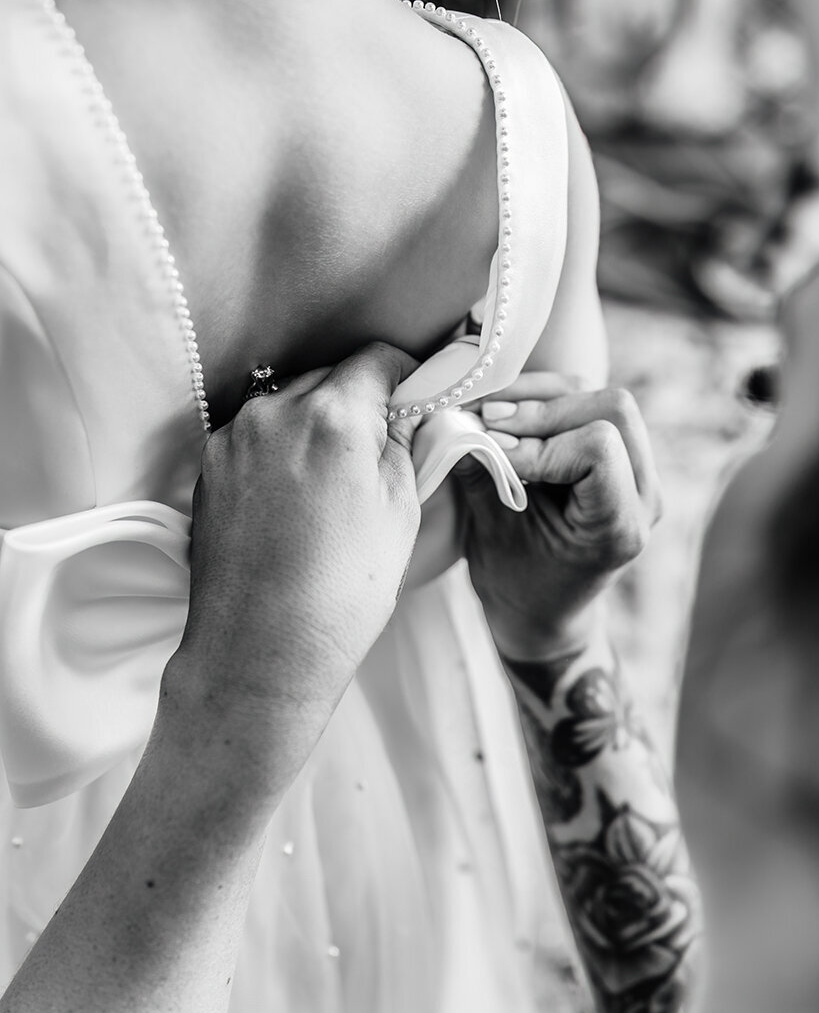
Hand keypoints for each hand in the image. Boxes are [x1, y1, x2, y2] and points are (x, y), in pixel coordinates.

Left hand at [161, 342, 419, 795]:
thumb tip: (408, 417)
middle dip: (359, 401)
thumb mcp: (401, 512)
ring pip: (288, 404)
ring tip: (334, 480)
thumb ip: (406, 446)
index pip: (376, 359)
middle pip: (330, 377)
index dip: (404, 376)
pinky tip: (296, 499)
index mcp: (332, 416)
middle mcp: (274, 412)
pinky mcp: (208, 469)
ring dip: (316, 423)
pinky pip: (255, 437)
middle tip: (382, 447)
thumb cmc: (341, 593)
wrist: (261, 653)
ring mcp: (233, 439)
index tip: (416, 398)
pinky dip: (280, 450)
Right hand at [456, 374, 660, 660]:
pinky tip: (505, 415)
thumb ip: (482, 478)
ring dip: (539, 397)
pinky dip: (542, 398)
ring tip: (488, 415)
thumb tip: (454, 421)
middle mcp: (642, 493)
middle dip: (542, 408)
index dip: (540, 442)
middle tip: (487, 423)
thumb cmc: (517, 586)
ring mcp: (637, 470)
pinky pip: (587, 401)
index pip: (598, 447)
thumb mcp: (493, 537)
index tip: (493, 451)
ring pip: (598, 394)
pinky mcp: (619, 452)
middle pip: (612, 407)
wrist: (544, 609)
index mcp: (619, 526)